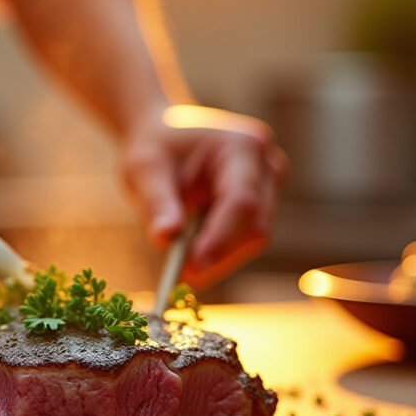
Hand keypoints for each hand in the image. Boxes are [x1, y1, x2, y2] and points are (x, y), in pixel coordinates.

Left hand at [120, 105, 287, 287]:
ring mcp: (269, 185)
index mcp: (243, 145)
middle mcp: (267, 165)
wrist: (165, 135)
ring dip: (218, 257)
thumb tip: (165, 238)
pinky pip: (245, 238)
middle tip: (181, 279)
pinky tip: (192, 254)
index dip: (219, 239)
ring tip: (180, 265)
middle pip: (254, 225)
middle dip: (219, 256)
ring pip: (253, 237)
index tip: (191, 269)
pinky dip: (219, 251)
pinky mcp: (263, 204)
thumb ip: (156, 201)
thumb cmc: (155, 145)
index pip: (242, 201)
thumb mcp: (145, 168)